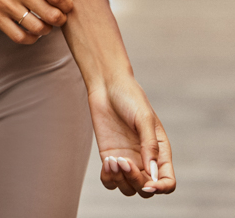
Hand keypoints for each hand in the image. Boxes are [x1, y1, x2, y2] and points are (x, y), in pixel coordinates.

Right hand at [0, 0, 78, 43]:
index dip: (68, 5)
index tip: (67, 6)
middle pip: (51, 15)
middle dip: (61, 19)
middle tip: (59, 17)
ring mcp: (7, 5)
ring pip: (38, 28)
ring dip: (47, 30)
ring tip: (46, 25)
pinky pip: (19, 37)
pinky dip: (31, 39)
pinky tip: (32, 32)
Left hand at [89, 75, 175, 196]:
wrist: (106, 85)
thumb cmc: (130, 97)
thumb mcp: (144, 118)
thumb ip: (149, 145)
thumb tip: (152, 174)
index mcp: (160, 152)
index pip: (167, 182)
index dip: (161, 188)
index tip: (148, 184)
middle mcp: (144, 160)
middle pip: (146, 189)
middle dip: (136, 181)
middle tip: (123, 161)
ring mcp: (127, 160)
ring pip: (128, 188)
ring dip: (120, 180)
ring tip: (113, 160)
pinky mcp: (109, 158)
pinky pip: (110, 181)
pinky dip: (108, 179)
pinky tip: (106, 163)